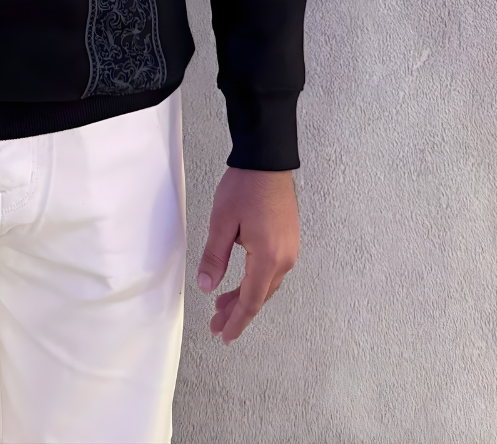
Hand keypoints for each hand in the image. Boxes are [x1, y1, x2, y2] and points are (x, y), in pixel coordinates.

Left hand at [196, 167, 298, 344]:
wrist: (268, 161)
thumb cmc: (244, 187)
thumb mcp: (221, 222)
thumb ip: (214, 257)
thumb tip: (206, 286)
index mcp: (268, 257)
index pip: (251, 300)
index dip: (237, 321)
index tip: (223, 335)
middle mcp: (284, 258)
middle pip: (260, 296)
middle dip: (238, 312)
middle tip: (216, 324)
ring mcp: (290, 249)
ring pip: (267, 284)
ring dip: (246, 297)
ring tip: (222, 305)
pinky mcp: (289, 240)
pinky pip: (273, 271)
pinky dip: (256, 281)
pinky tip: (242, 282)